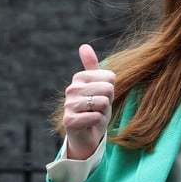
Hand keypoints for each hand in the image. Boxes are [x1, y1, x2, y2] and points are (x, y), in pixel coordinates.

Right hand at [62, 44, 115, 159]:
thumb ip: (92, 67)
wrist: (86, 135)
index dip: (111, 91)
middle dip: (108, 102)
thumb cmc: (94, 109)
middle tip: (99, 109)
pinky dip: (98, 123)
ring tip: (94, 115)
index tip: (101, 98)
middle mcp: (71, 88)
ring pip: (102, 102)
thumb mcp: (98, 86)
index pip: (110, 77)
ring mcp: (69, 104)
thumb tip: (83, 46)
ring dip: (103, 113)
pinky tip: (90, 125)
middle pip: (108, 89)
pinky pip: (96, 117)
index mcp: (79, 77)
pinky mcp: (69, 120)